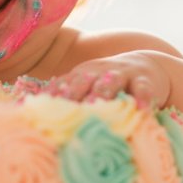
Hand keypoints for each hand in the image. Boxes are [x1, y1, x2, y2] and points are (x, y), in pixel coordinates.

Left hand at [46, 51, 170, 108]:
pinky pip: (142, 88)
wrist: (146, 66)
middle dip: (74, 93)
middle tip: (66, 110)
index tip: (40, 109)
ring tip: (99, 107)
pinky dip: (142, 98)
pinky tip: (141, 109)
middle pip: (84, 81)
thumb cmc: (108, 84)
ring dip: (103, 93)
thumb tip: (36, 117)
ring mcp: (122, 73)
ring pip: (111, 82)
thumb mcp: (88, 86)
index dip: (53, 95)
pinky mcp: (144, 80)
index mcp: (82, 74)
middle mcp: (99, 71)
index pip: (64, 84)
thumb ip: (68, 98)